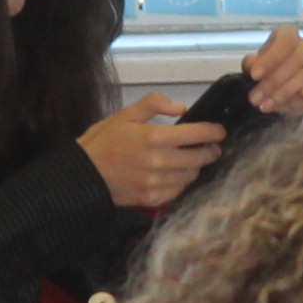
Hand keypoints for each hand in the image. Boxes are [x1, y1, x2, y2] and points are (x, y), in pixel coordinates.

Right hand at [81, 101, 233, 212]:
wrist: (83, 174)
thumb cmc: (104, 141)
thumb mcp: (125, 114)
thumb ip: (154, 103)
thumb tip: (181, 107)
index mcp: (154, 137)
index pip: (197, 134)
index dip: (213, 132)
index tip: (220, 131)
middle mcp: (159, 161)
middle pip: (199, 157)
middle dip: (209, 151)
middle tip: (212, 147)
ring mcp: (156, 183)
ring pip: (190, 175)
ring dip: (195, 167)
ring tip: (193, 160)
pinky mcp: (152, 198)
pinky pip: (178, 191)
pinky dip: (181, 182)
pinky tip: (176, 175)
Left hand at [238, 26, 302, 119]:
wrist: (275, 95)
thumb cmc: (265, 74)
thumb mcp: (253, 69)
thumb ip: (251, 65)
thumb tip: (252, 64)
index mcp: (288, 36)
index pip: (285, 40)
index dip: (270, 58)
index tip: (254, 76)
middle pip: (296, 58)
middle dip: (273, 81)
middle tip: (256, 98)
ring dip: (286, 91)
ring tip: (267, 105)